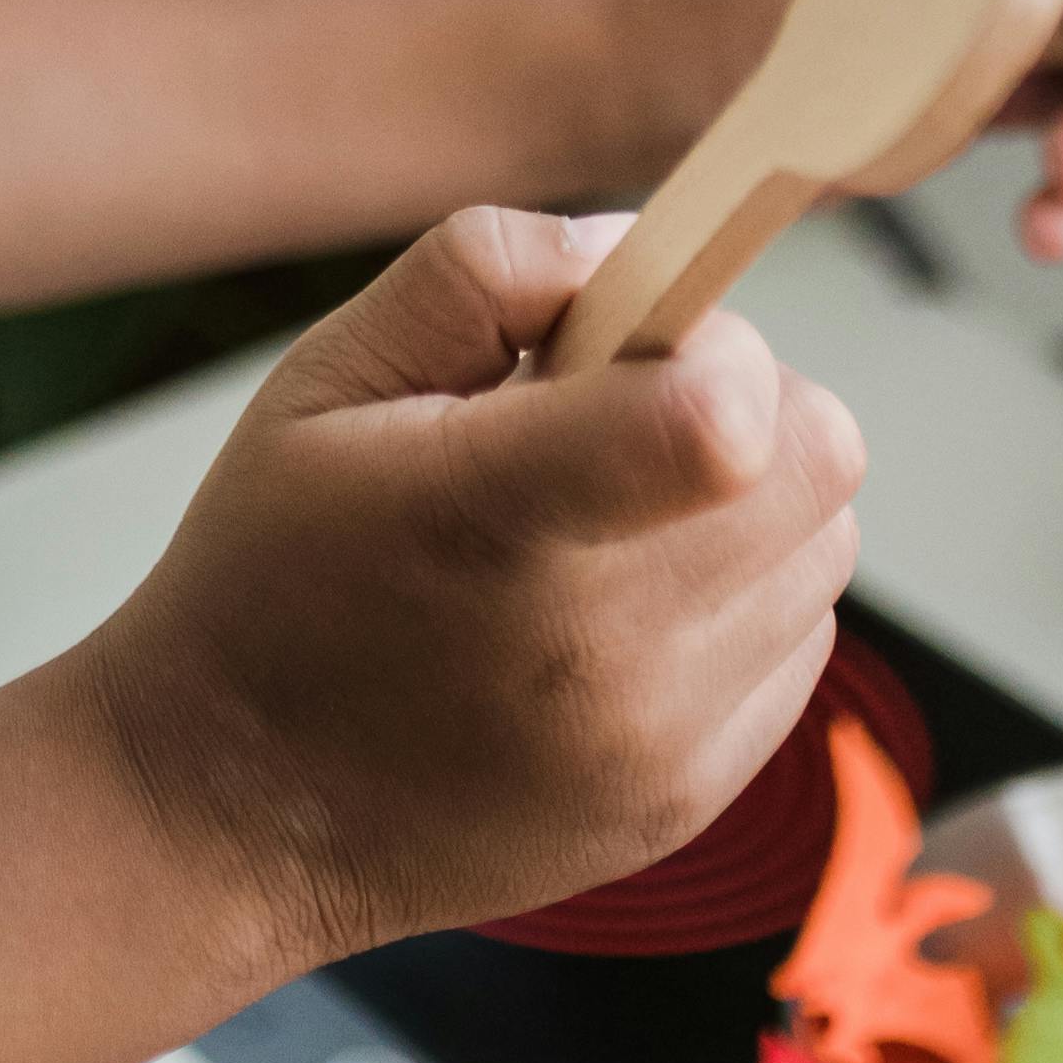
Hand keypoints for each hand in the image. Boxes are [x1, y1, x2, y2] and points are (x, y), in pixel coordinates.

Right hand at [76, 209, 865, 978]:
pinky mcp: (689, 804)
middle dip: (745, 395)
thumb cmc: (273, 570)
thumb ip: (481, 272)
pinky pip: (800, 642)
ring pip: (826, 545)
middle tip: (622, 414)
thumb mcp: (326, 376)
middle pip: (818, 458)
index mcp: (497, 519)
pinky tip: (625, 598)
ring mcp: (655, 744)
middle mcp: (599, 650)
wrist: (235, 810)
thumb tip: (635, 252)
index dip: (715, 344)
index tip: (634, 342)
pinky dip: (742, 595)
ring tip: (618, 510)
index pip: (721, 426)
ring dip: (751, 499)